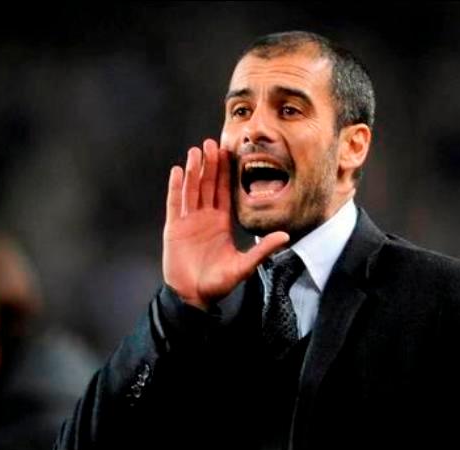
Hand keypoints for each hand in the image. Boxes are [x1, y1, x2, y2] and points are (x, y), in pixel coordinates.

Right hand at [162, 139, 288, 309]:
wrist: (194, 296)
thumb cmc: (219, 284)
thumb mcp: (244, 266)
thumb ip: (263, 250)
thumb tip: (285, 236)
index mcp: (221, 223)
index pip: (223, 192)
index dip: (225, 173)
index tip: (228, 153)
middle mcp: (204, 218)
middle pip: (207, 185)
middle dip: (209, 165)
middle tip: (211, 143)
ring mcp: (188, 221)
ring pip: (191, 190)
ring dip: (193, 171)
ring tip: (196, 152)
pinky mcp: (173, 228)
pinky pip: (174, 204)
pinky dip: (175, 188)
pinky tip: (178, 171)